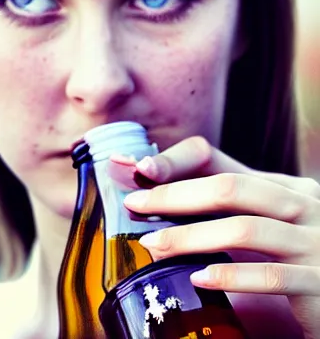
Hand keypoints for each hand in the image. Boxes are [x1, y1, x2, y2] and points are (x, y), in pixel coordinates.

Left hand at [119, 136, 319, 338]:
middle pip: (229, 188)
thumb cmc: (288, 257)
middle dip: (174, 196)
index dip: (174, 161)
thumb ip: (214, 207)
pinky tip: (199, 278)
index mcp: (282, 185)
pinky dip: (231, 276)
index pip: (215, 158)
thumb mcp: (255, 221)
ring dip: (191, 237)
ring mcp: (316, 241)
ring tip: (153, 245)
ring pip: (246, 229)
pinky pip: (272, 276)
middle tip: (134, 206)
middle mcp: (303, 204)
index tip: (138, 169)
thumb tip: (147, 194)